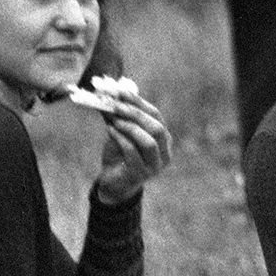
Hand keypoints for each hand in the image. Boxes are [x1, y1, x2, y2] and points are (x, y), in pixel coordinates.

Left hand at [88, 81, 171, 203]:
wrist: (113, 183)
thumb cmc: (119, 155)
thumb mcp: (120, 133)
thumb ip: (119, 117)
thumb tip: (110, 96)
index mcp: (164, 139)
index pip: (156, 116)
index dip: (139, 103)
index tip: (121, 92)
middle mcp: (164, 153)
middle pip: (157, 128)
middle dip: (136, 114)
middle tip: (116, 105)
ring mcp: (154, 166)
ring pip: (149, 142)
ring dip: (130, 127)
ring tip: (114, 120)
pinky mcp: (141, 175)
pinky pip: (132, 153)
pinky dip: (121, 139)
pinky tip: (110, 131)